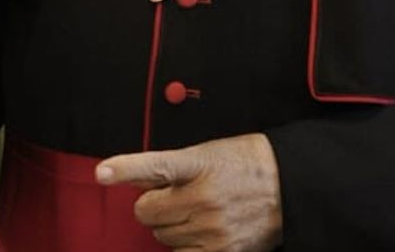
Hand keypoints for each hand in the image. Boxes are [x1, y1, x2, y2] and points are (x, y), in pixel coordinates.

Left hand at [96, 134, 281, 251]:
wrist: (291, 186)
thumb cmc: (248, 164)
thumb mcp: (210, 153)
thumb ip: (171, 167)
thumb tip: (133, 178)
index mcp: (201, 164)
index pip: (157, 165)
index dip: (126, 168)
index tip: (103, 172)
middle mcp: (204, 197)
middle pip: (147, 212)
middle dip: (156, 206)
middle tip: (179, 196)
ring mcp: (212, 228)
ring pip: (160, 237)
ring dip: (170, 227)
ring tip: (199, 212)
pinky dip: (184, 245)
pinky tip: (201, 232)